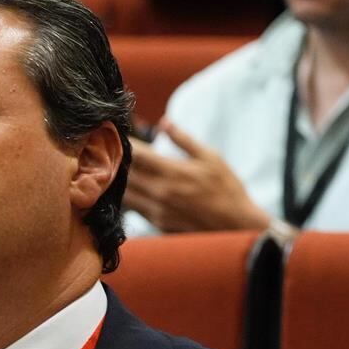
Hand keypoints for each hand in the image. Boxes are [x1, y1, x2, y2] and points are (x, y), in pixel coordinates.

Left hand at [122, 119, 272, 233]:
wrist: (235, 226)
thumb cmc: (226, 189)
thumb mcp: (210, 157)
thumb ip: (183, 140)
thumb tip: (164, 122)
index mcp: (172, 172)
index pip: (136, 154)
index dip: (124, 143)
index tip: (118, 135)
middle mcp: (159, 192)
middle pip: (124, 173)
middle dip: (117, 160)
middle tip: (112, 150)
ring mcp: (156, 210)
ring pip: (124, 193)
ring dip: (118, 180)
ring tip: (117, 169)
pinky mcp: (156, 224)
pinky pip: (133, 208)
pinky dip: (129, 196)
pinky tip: (131, 189)